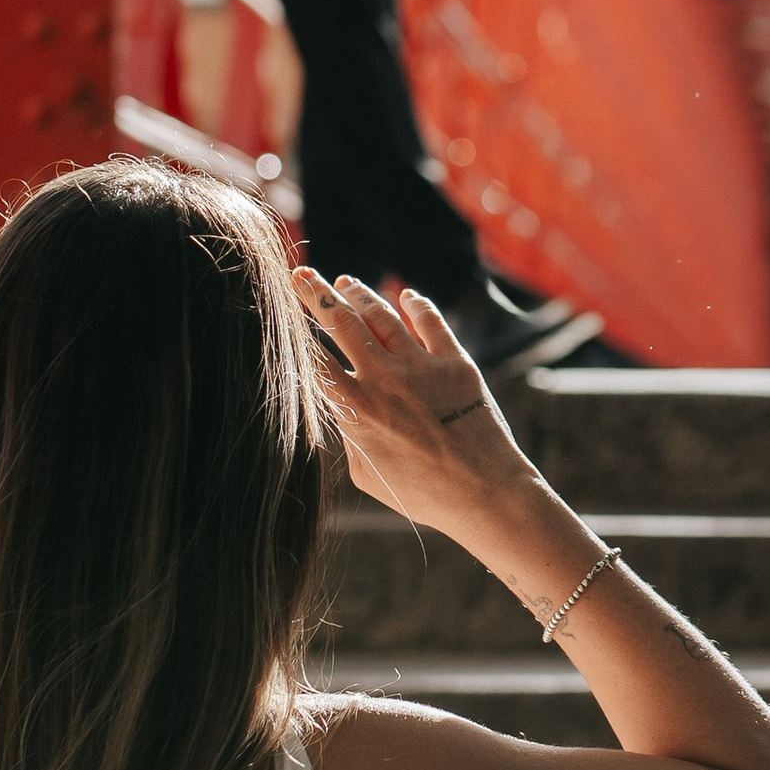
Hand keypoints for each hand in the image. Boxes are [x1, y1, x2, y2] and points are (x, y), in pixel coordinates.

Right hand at [292, 271, 526, 531]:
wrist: (486, 493)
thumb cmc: (422, 494)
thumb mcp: (367, 475)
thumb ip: (350, 436)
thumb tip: (342, 410)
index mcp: (357, 410)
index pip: (315, 360)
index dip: (296, 332)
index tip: (283, 314)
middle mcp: (385, 380)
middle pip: (341, 323)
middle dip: (317, 294)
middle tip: (301, 274)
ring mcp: (422, 367)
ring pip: (382, 316)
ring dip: (360, 294)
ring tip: (345, 282)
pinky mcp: (456, 363)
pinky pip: (431, 322)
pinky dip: (416, 304)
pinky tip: (406, 295)